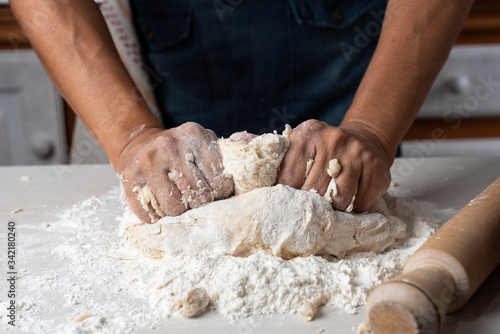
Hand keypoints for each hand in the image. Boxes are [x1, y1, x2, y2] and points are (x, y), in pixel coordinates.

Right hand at [115, 122, 233, 222]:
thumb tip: (252, 178)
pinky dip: (159, 218)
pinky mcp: (130, 178)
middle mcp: (170, 146)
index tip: (218, 195)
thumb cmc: (179, 151)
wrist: (138, 144)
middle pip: (199, 196)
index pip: (220, 180)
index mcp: (194, 135)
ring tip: (182, 206)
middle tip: (200, 204)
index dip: (222, 194)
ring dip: (181, 214)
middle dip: (203, 205)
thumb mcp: (202, 144)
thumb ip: (222, 157)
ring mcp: (148, 162)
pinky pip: (151, 214)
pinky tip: (162, 207)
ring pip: (175, 208)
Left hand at [277, 120, 391, 211]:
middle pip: (314, 190)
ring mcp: (359, 154)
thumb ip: (283, 164)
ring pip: (339, 200)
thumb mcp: (302, 146)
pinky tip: (350, 198)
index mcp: (309, 133)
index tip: (286, 204)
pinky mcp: (378, 170)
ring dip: (332, 209)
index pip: (289, 177)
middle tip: (309, 209)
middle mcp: (335, 140)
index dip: (287, 195)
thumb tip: (262, 192)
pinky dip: (353, 209)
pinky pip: (360, 204)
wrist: (365, 138)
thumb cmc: (324, 150)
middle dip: (310, 204)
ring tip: (329, 205)